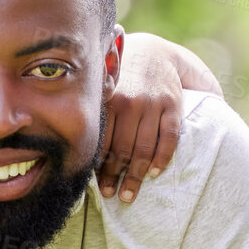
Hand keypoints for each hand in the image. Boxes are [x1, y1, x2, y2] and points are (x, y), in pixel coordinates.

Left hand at [96, 33, 190, 203]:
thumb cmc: (120, 78)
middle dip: (117, 176)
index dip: (100, 168)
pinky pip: (168, 137)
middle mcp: (129, 102)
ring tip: (130, 194)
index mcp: (108, 100)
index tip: (100, 188)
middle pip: (123, 149)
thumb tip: (75, 149)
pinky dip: (162, 157)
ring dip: (138, 175)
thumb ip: (95, 114)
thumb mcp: (103, 88)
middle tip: (114, 196)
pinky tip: (155, 173)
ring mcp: (152, 103)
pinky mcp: (172, 104)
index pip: (103, 141)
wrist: (152, 52)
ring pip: (144, 147)